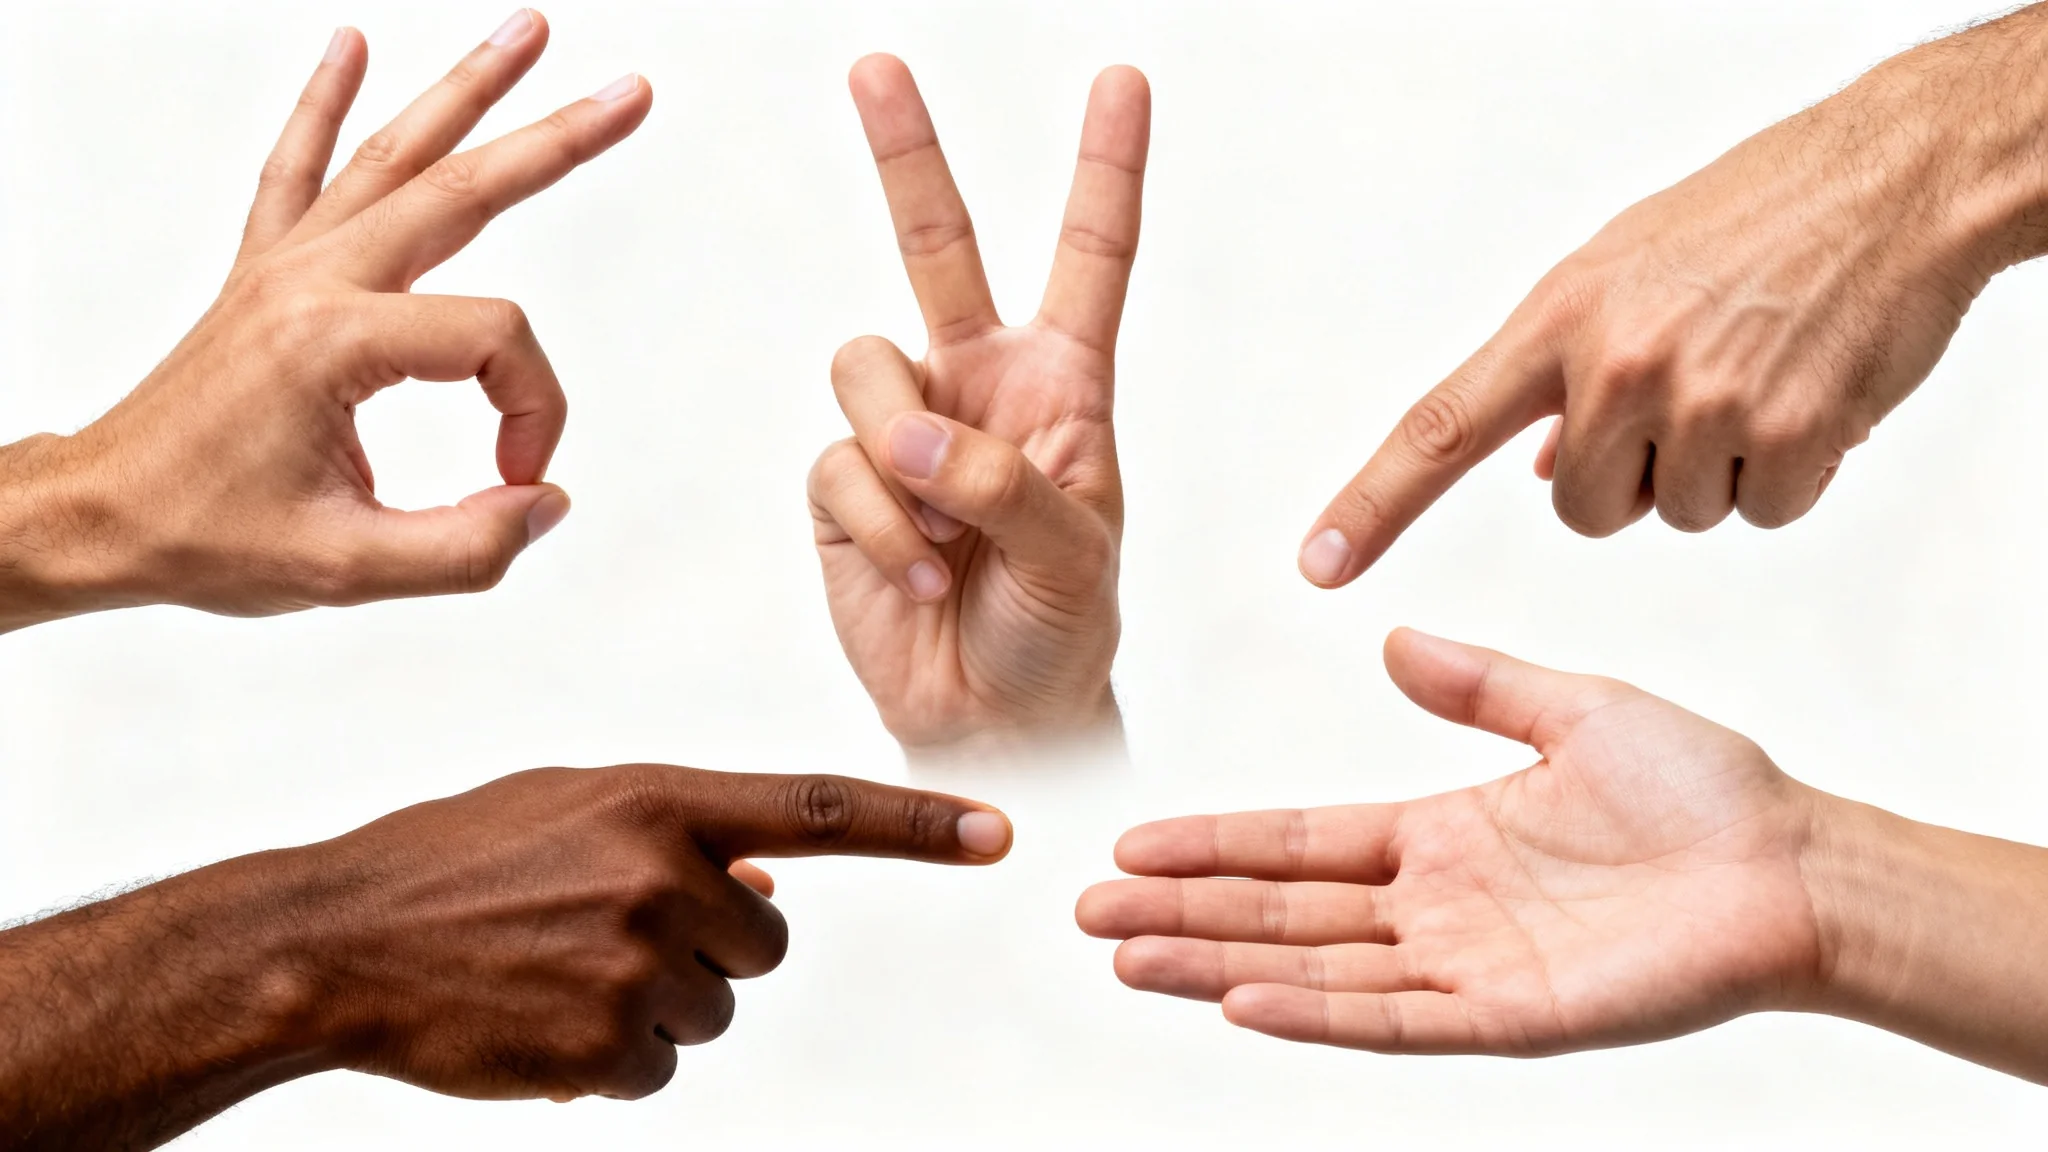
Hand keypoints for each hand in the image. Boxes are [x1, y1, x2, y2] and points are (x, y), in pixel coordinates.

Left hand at [0, 12, 650, 629]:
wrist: (100, 515)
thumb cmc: (206, 535)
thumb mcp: (348, 569)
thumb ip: (467, 547)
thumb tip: (543, 501)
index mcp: (338, 342)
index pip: (493, 341)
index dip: (533, 412)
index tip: (517, 477)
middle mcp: (314, 282)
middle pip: (463, 189)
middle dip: (557, 138)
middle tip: (630, 95)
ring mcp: (288, 266)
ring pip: (394, 156)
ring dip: (466, 88)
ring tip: (529, 31)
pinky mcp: (266, 271)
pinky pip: (298, 166)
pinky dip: (324, 101)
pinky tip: (349, 45)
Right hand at [0, 764, 1010, 1146]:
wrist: (332, 940)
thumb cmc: (449, 862)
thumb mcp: (568, 807)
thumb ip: (676, 831)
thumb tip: (769, 888)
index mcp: (656, 798)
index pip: (818, 811)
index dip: (916, 829)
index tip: (995, 836)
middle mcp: (658, 872)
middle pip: (766, 942)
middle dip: (712, 946)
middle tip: (610, 933)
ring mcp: (632, 960)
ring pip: (715, 1007)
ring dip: (658, 1004)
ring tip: (561, 970)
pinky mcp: (602, 1042)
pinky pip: (661, 1065)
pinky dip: (615, 1056)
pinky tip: (544, 1018)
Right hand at [805, 55, 1148, 751]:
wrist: (992, 727)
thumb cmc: (1059, 636)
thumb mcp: (1074, 558)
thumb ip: (1005, 484)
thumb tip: (907, 434)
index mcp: (1062, 389)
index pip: (1089, 261)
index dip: (1105, 171)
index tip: (1123, 82)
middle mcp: (975, 390)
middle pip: (937, 250)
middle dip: (908, 158)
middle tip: (878, 67)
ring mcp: (901, 433)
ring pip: (864, 368)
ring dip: (902, 461)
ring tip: (948, 545)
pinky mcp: (843, 489)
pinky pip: (837, 466)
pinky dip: (881, 529)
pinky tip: (920, 577)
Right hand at [1077, 629, 1824, 1054]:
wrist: (1796, 864)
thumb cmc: (1704, 791)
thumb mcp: (1572, 706)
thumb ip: (1477, 682)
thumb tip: (1391, 640)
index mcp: (1441, 834)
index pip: (1299, 843)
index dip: (1216, 845)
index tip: (1137, 845)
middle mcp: (1437, 905)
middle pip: (1282, 912)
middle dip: (1184, 913)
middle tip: (1093, 913)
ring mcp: (1467, 965)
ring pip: (1315, 969)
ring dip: (1219, 964)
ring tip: (1132, 958)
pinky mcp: (1510, 1015)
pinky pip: (1394, 1019)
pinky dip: (1315, 1014)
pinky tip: (1242, 1002)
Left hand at [1295, 8, 2047, 585]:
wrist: (1890, 181)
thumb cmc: (1750, 218)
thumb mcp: (1624, 271)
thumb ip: (1566, 372)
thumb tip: (1536, 469)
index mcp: (1559, 318)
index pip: (1440, 427)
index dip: (1373, 504)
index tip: (1319, 565)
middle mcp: (1617, 364)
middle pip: (1580, 509)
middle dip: (1629, 477)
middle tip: (1690, 392)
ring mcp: (1702, 401)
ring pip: (1675, 517)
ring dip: (1716, 470)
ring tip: (1757, 373)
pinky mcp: (1788, 435)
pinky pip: (1761, 513)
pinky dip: (1789, 475)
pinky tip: (1808, 397)